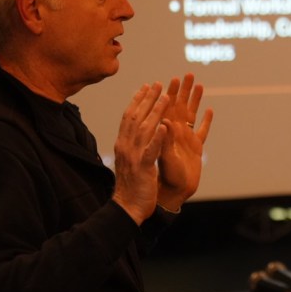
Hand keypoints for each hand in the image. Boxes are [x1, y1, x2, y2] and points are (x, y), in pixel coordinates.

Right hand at [111, 83, 169, 223]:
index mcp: (123, 144)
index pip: (129, 116)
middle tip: (159, 84)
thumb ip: (132, 144)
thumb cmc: (132, 184)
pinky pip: (152, 150)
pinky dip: (159, 138)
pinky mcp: (143, 168)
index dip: (138, 100)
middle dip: (148, 99)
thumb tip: (134, 130)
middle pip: (136, 117)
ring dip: (156, 111)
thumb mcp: (130, 159)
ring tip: (167, 97)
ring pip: (145, 129)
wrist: (128, 207)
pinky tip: (167, 126)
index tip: (147, 86)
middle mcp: (126, 147)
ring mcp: (134, 156)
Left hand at [157, 74, 212, 211]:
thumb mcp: (162, 158)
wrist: (171, 194)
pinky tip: (209, 110)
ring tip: (199, 84)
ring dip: (195, 100)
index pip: (166, 108)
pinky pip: (202, 131)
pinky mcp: (196, 148)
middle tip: (187, 74)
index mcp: (165, 132)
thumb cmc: (163, 177)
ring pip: (192, 114)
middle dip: (182, 90)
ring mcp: (186, 139)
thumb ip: (164, 140)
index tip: (171, 79)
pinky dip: (206, 121)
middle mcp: (175, 132)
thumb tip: (165, 120)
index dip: (168, 93)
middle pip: (180, 106)